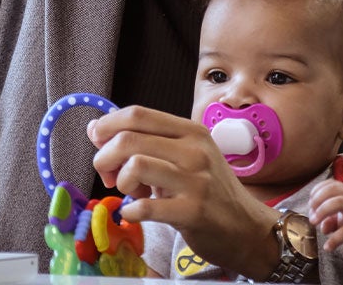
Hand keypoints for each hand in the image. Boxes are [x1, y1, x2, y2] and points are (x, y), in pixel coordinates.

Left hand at [86, 106, 279, 274]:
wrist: (247, 228)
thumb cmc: (210, 191)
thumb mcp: (185, 157)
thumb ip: (146, 142)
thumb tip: (95, 129)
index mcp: (190, 131)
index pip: (137, 114)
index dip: (108, 125)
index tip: (97, 140)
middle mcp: (194, 151)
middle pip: (129, 139)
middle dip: (105, 157)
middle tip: (108, 174)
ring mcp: (195, 181)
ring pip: (135, 165)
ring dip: (120, 182)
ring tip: (128, 192)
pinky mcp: (193, 212)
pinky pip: (145, 206)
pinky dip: (130, 210)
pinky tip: (134, 212)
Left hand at [307, 179, 342, 254]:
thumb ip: (331, 220)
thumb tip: (322, 226)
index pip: (332, 184)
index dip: (317, 191)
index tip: (311, 205)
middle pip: (335, 189)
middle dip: (318, 200)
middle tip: (312, 217)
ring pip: (342, 202)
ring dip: (324, 211)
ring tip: (315, 224)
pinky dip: (335, 239)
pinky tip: (328, 247)